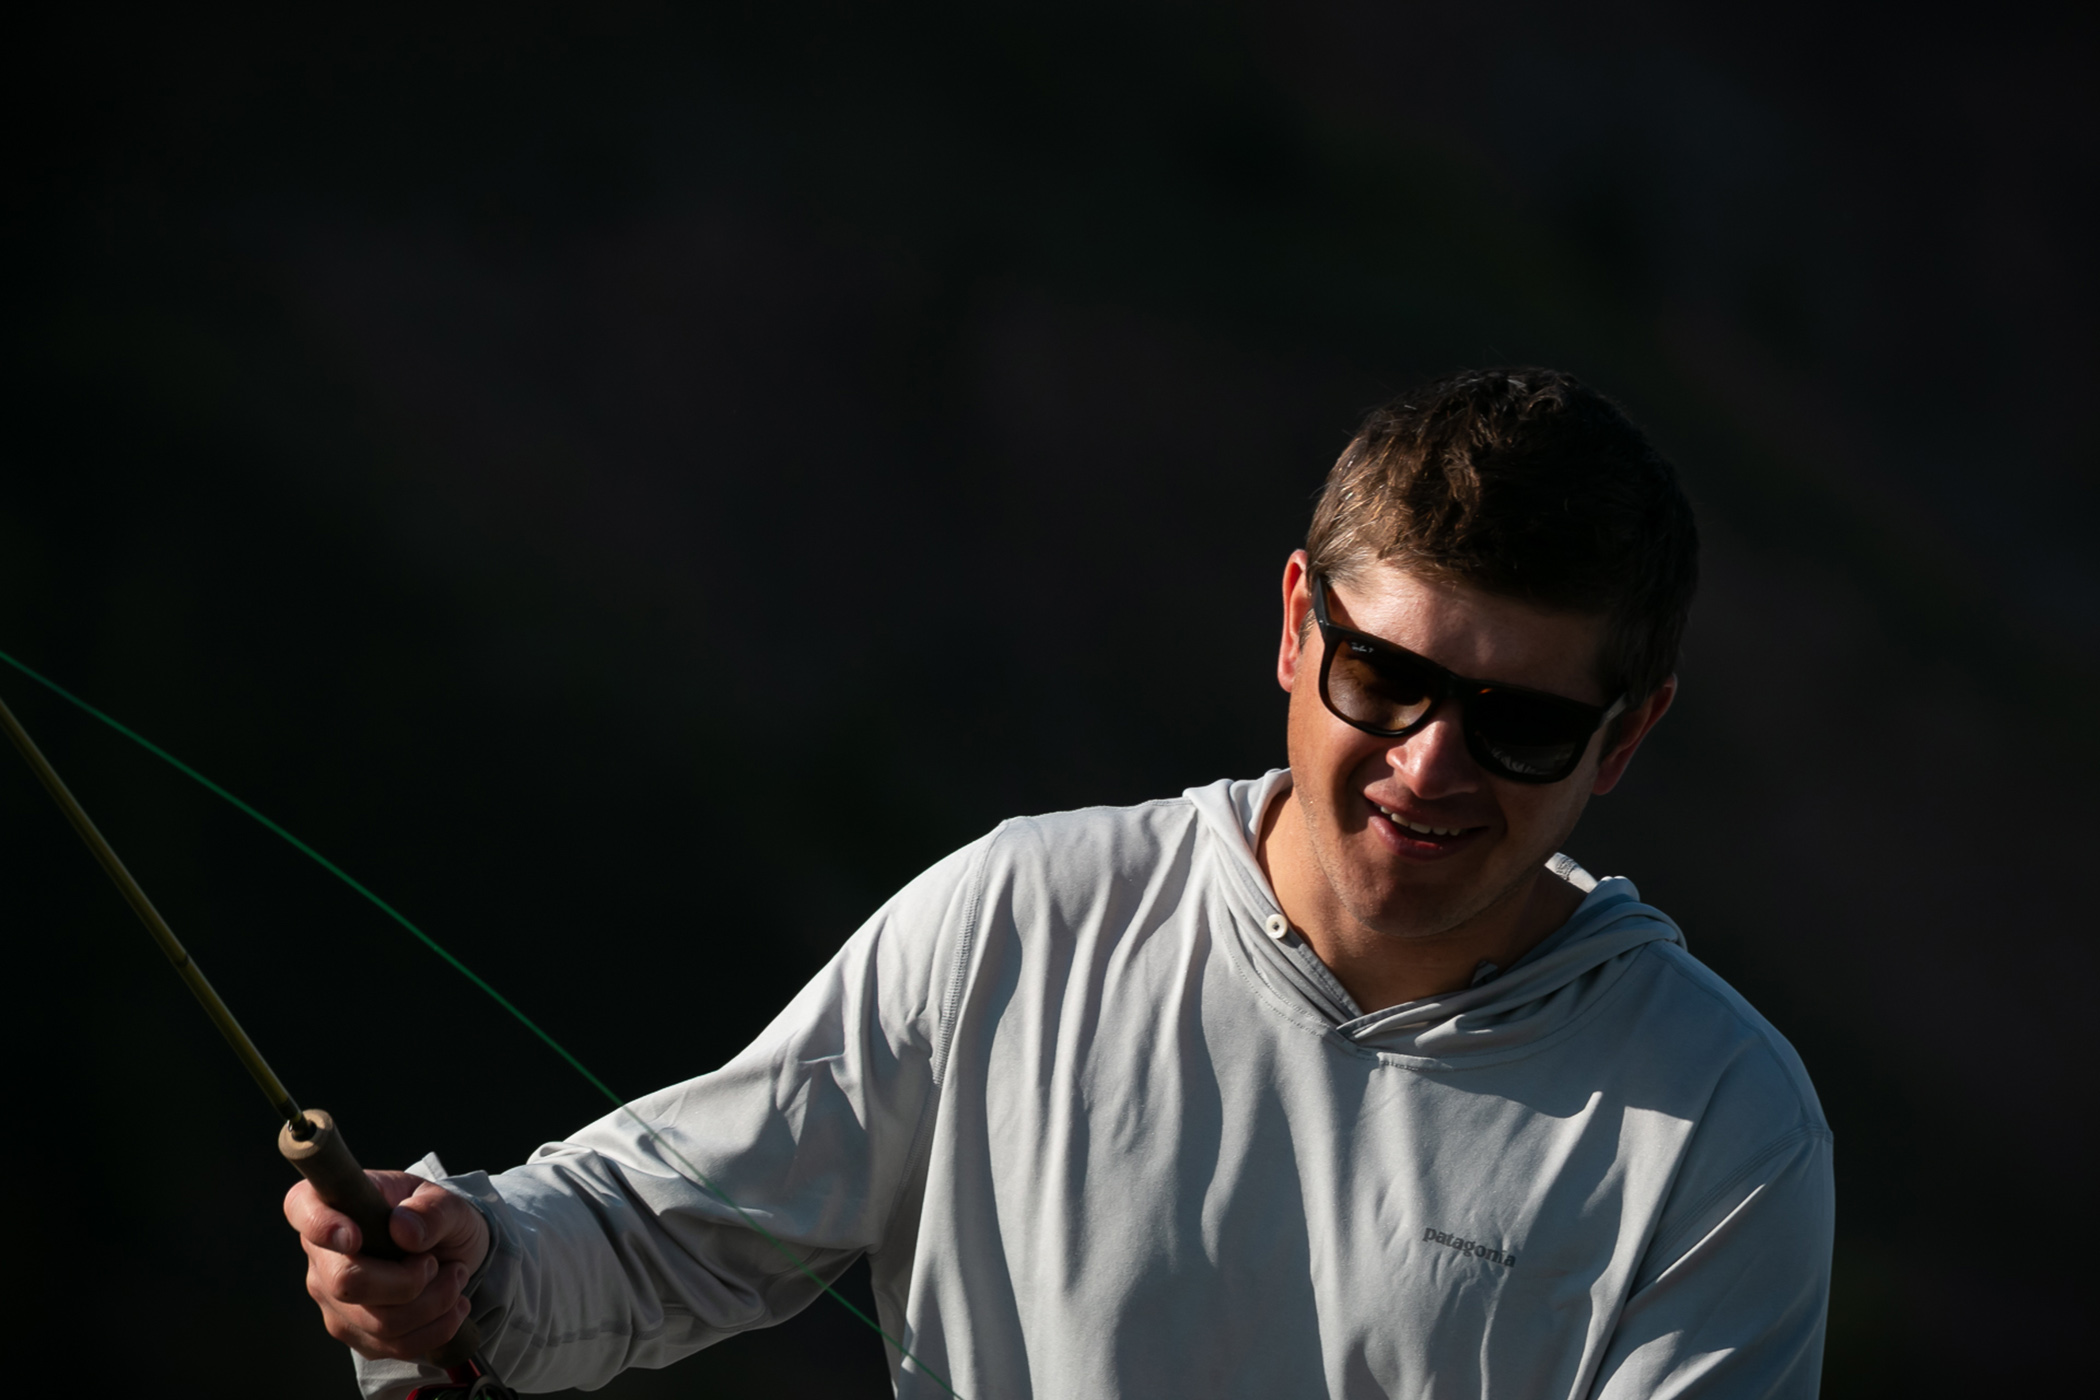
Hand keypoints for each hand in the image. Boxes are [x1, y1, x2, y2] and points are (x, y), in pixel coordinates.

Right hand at [285, 1170, 491, 1360]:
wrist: (450, 1253)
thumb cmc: (437, 1219)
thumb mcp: (448, 1203)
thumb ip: (432, 1210)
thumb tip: (404, 1229)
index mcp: (335, 1204)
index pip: (304, 1210)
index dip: (321, 1226)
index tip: (354, 1237)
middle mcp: (322, 1255)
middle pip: (346, 1282)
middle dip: (407, 1280)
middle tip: (435, 1262)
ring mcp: (332, 1299)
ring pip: (378, 1321)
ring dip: (432, 1304)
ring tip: (456, 1277)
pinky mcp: (354, 1332)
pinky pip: (393, 1346)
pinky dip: (435, 1329)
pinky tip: (454, 1307)